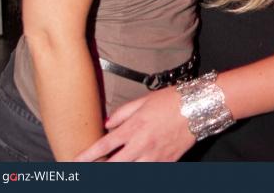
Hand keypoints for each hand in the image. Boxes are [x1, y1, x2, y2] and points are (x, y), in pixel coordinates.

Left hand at [74, 87, 195, 161]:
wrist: (197, 107)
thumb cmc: (170, 100)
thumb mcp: (143, 100)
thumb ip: (122, 112)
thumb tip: (106, 123)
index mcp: (134, 127)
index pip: (104, 146)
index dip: (87, 156)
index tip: (75, 162)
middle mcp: (141, 145)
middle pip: (113, 166)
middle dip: (100, 170)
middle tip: (88, 172)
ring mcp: (154, 157)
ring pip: (129, 173)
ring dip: (118, 172)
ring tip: (110, 169)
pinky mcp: (166, 163)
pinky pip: (148, 173)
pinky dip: (138, 173)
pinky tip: (133, 169)